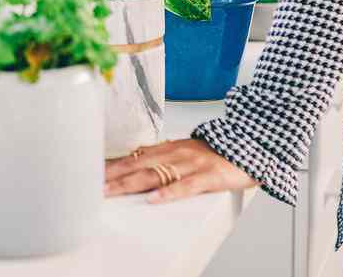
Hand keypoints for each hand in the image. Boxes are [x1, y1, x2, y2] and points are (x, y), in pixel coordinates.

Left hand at [104, 138, 257, 203]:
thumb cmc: (215, 152)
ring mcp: (191, 163)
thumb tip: (134, 163)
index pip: (133, 156)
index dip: (112, 165)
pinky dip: (169, 192)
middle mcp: (176, 153)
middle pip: (138, 165)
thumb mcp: (184, 151)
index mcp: (169, 148)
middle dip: (113, 176)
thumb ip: (161, 157)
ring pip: (156, 174)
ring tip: (111, 191)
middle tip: (93, 184)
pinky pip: (186, 185)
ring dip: (130, 183)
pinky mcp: (209, 175)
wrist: (251, 145)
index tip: (91, 172)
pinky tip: (154, 199)